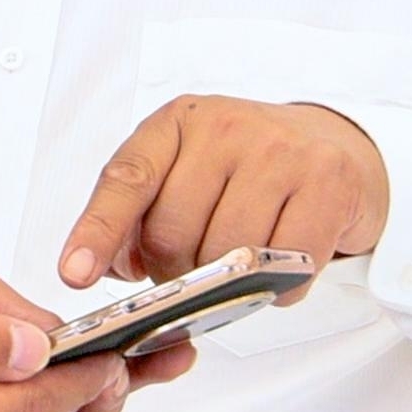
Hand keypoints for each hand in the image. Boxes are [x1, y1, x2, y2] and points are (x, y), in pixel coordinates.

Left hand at [59, 96, 387, 291]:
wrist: (335, 145)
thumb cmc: (249, 167)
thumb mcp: (184, 172)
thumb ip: (138, 216)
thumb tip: (107, 268)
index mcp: (177, 123)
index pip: (126, 179)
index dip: (98, 231)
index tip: (76, 274)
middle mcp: (225, 127)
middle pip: (173, 232)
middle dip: (175, 272)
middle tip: (194, 269)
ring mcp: (280, 152)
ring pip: (226, 256)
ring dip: (227, 284)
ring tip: (239, 264)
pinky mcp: (327, 183)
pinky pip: (286, 268)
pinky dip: (278, 288)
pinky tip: (280, 266)